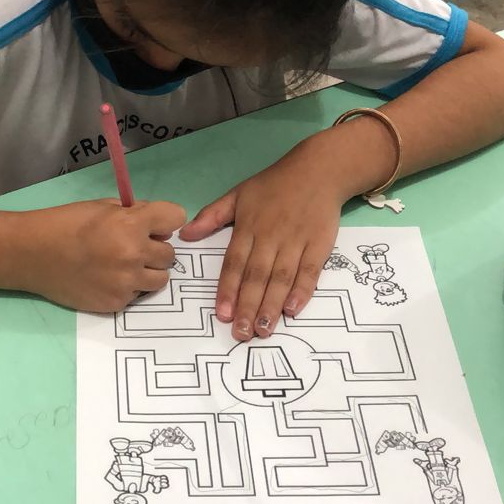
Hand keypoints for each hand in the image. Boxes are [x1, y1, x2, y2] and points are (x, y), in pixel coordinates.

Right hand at [16, 198, 184, 312]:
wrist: (33, 254)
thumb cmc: (66, 224)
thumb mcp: (103, 207)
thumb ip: (134, 213)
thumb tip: (156, 227)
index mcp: (131, 224)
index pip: (176, 217)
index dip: (165, 220)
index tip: (154, 224)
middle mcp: (134, 254)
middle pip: (170, 254)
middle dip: (154, 248)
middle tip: (132, 246)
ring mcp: (126, 282)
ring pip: (160, 279)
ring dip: (147, 271)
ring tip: (124, 266)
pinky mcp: (116, 303)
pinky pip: (137, 295)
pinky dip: (128, 287)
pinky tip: (107, 279)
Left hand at [179, 138, 344, 338]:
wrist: (318, 170)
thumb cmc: (274, 184)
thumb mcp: (238, 194)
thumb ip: (211, 216)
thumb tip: (184, 235)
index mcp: (249, 226)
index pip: (235, 263)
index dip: (228, 289)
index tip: (222, 314)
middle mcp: (271, 237)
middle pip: (257, 276)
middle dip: (247, 306)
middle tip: (240, 334)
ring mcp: (296, 242)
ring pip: (281, 278)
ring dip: (271, 306)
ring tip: (262, 330)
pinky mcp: (319, 245)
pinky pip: (310, 272)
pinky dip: (302, 291)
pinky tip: (293, 310)